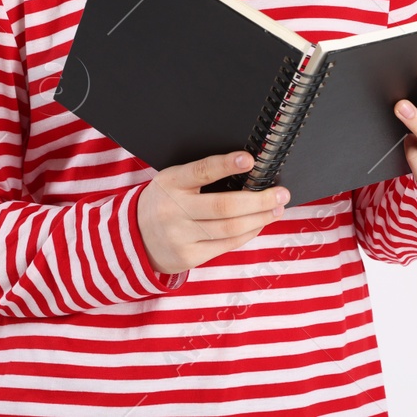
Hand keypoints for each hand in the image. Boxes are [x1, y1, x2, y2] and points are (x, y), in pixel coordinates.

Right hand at [137, 151, 289, 275]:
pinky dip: (249, 234)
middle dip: (258, 200)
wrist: (135, 236)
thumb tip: (247, 170)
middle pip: (224, 206)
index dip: (226, 165)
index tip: (249, 160)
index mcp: (171, 183)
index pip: (202, 171)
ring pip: (230, 229)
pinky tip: (259, 224)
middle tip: (281, 193)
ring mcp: (181, 236)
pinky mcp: (189, 257)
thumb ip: (201, 175)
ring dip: (260, 218)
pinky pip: (227, 245)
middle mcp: (175, 210)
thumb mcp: (173, 180)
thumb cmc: (165, 201)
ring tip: (277, 208)